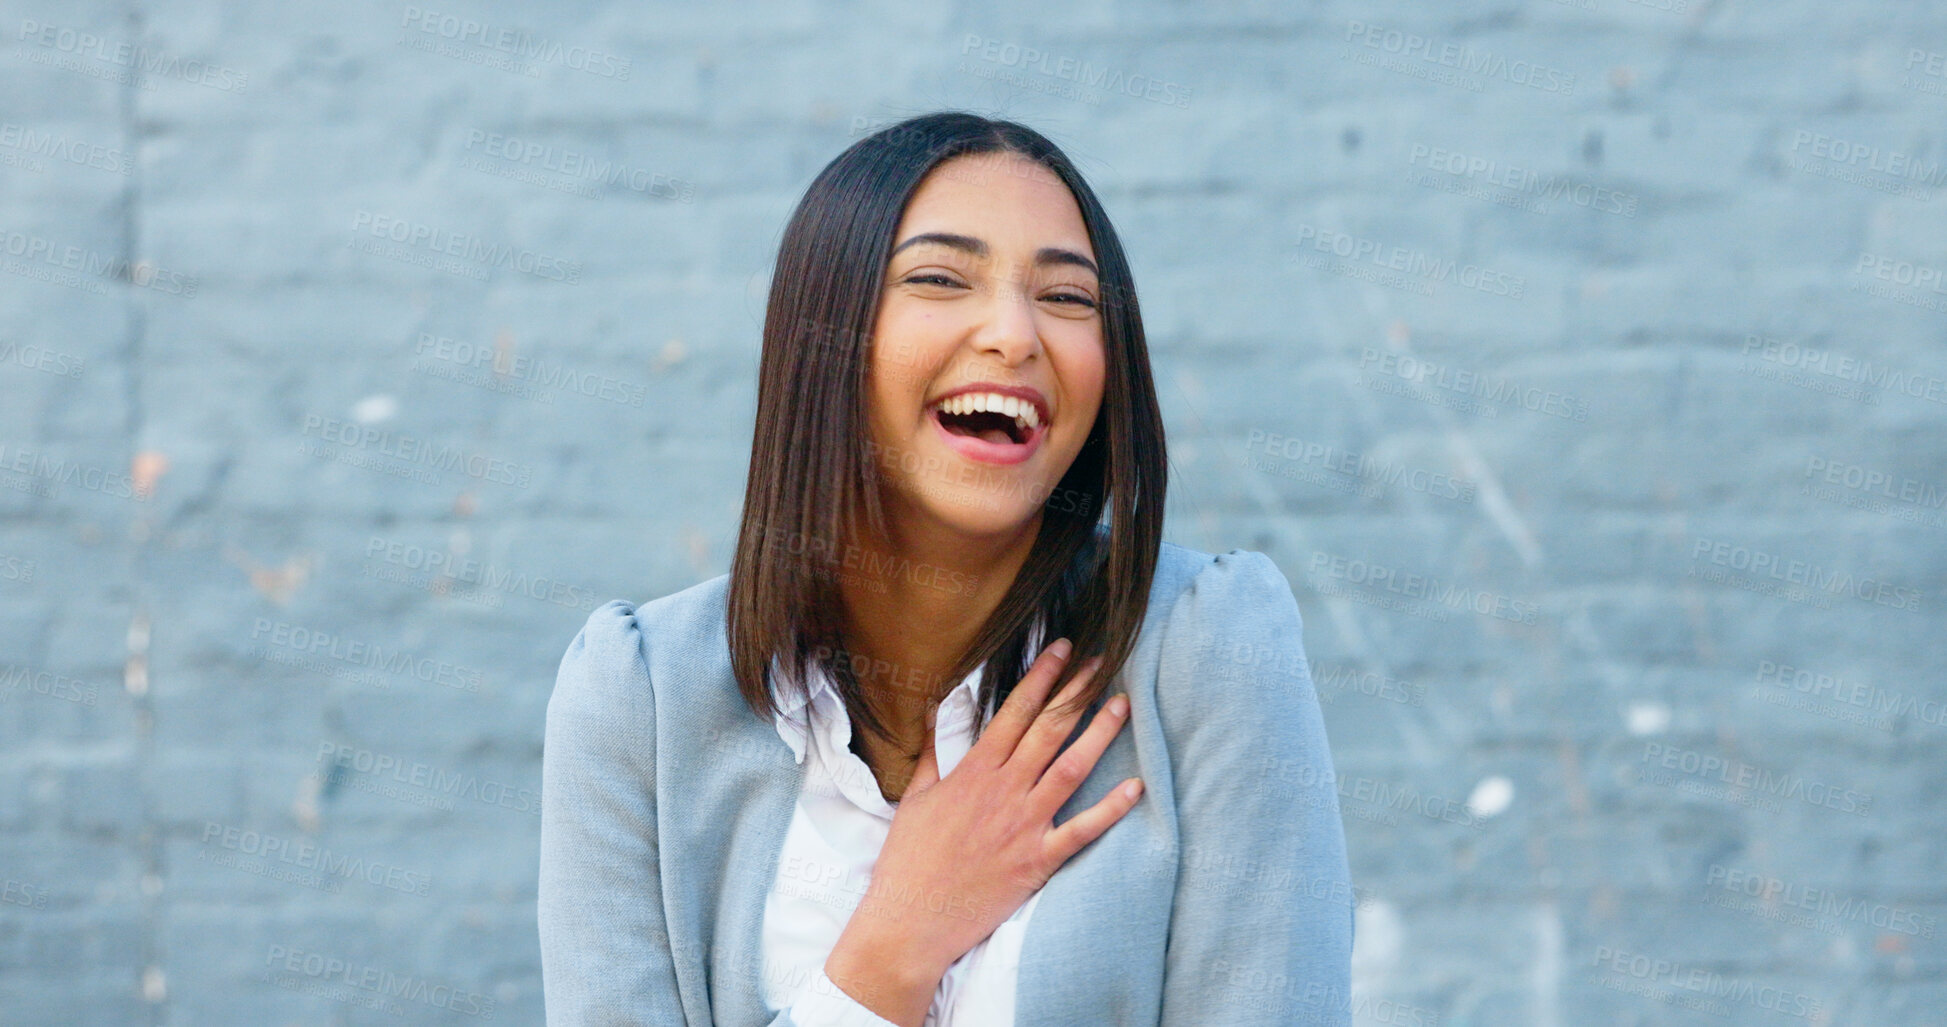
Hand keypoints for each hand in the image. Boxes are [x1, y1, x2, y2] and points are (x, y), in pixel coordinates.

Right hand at [823, 637, 1142, 1023]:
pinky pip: (1081, 832)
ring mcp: (1022, 826)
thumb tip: (936, 710)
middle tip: (1102, 660)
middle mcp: (1002, 792)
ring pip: (1070, 769)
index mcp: (972, 773)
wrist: (910, 922)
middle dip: (1076, 692)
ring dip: (1098, 735)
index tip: (1061, 648)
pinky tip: (1136, 786)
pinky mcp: (1036, 862)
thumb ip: (932, 752)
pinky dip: (1110, 809)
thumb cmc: (908, 862)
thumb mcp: (915, 798)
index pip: (1013, 712)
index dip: (1040, 677)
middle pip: (1047, 730)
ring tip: (1122, 705)